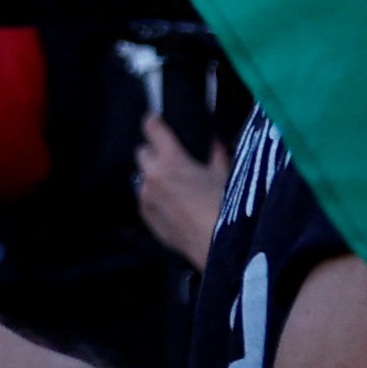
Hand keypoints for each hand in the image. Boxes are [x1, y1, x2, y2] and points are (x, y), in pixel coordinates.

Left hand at [134, 113, 228, 270]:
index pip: (152, 128)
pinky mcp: (146, 216)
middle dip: (153, 151)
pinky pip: (145, 198)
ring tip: (174, 185)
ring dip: (154, 176)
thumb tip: (214, 143)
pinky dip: (155, 196)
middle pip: (142, 152)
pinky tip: (172, 204)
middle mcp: (151, 175)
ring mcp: (145, 197)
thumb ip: (217, 157)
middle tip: (171, 158)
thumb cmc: (225, 208)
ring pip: (142, 177)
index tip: (157, 120)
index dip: (154, 121)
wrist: (218, 247)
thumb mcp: (225, 177)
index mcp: (171, 160)